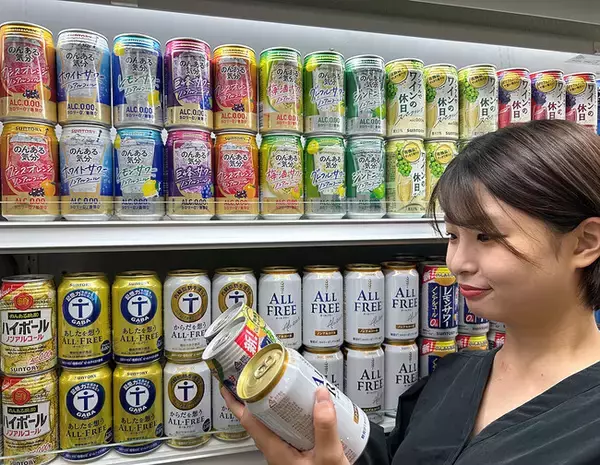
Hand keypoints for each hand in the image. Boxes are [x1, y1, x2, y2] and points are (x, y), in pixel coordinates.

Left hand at [222, 386, 349, 464]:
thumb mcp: (328, 457)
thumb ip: (325, 427)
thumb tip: (320, 396)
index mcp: (274, 450)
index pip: (247, 420)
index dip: (236, 400)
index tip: (230, 382)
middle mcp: (276, 450)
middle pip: (261, 417)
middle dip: (261, 395)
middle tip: (265, 374)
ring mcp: (286, 452)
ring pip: (275, 423)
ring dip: (279, 403)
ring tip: (288, 385)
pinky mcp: (297, 453)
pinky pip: (288, 429)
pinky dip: (292, 415)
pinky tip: (308, 409)